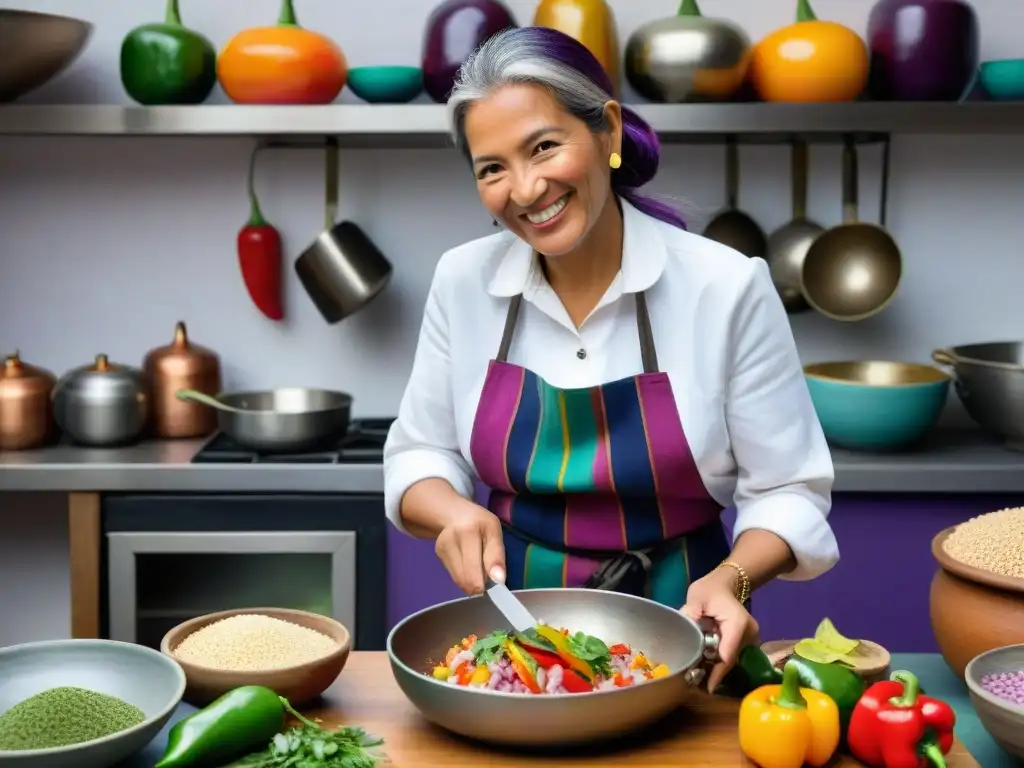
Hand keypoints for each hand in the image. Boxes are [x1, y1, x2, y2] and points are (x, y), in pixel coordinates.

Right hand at [434, 500, 505, 594]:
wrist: (454, 513)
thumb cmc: (480, 523)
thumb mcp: (494, 533)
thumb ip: (497, 556)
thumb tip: (499, 581)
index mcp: (468, 532)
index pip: (475, 568)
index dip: (485, 584)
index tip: (495, 585)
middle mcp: (451, 540)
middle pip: (466, 579)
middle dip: (479, 585)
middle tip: (488, 576)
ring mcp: (442, 549)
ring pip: (459, 581)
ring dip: (472, 582)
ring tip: (479, 567)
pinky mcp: (438, 555)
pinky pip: (454, 577)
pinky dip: (464, 577)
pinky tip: (468, 565)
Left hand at [681, 569, 759, 692]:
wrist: (724, 584)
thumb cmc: (709, 590)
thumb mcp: (696, 598)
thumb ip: (690, 615)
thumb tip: (684, 634)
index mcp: (737, 623)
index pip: (727, 654)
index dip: (717, 672)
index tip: (707, 688)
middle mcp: (748, 633)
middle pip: (729, 660)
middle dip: (714, 673)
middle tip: (695, 684)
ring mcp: (749, 638)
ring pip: (730, 659)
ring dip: (715, 667)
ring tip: (697, 677)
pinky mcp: (745, 641)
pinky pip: (730, 654)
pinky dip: (718, 660)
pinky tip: (704, 665)